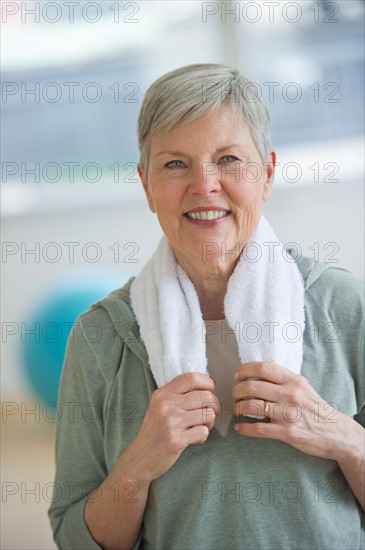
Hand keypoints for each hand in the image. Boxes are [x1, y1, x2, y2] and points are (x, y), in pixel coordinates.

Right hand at [127, 372, 219, 482]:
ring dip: (210, 422)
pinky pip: (203, 432)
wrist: (139, 458)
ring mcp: (170, 422)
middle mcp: (166, 405)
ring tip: (201, 427)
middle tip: (211, 413)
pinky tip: (194, 439)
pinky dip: (203, 436)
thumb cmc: (155, 431)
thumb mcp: (159, 406)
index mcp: (162, 394)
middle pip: (205, 396)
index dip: (208, 383)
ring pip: (208, 414)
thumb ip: (178, 395)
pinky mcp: (175, 439)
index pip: (191, 378)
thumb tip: (208, 386)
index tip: (211, 391)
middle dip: (215, 405)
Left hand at [232, 361, 358, 461]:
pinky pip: (258, 429)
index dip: (245, 370)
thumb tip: (256, 374)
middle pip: (252, 387)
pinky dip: (244, 428)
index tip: (237, 375)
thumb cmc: (315, 408)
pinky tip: (240, 427)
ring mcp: (288, 414)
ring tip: (238, 409)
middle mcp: (290, 394)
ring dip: (239, 408)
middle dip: (237, 391)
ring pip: (251, 406)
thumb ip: (282, 380)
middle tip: (234, 395)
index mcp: (293, 380)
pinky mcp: (287, 432)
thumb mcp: (302, 386)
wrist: (335, 432)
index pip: (263, 368)